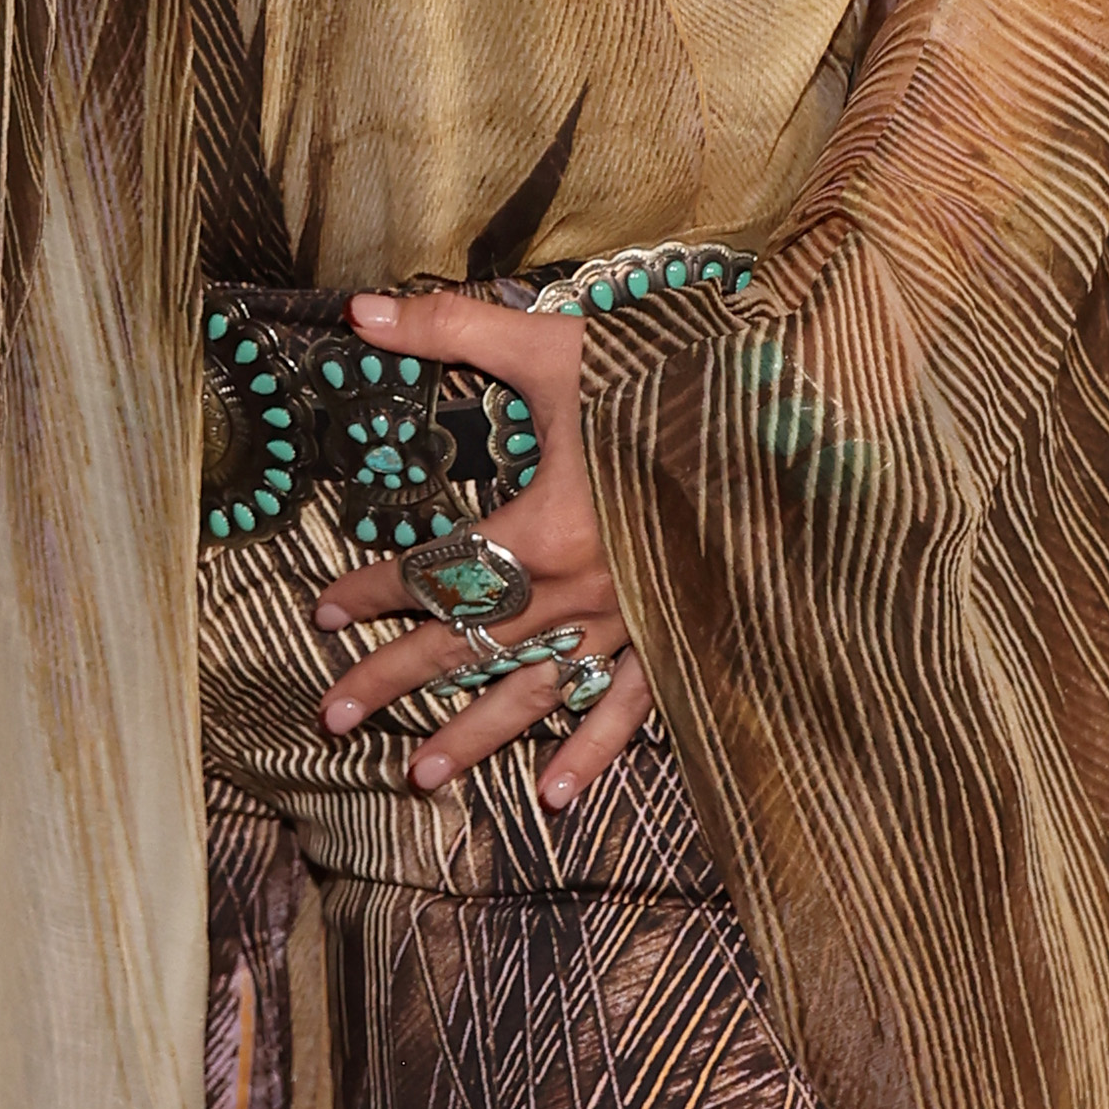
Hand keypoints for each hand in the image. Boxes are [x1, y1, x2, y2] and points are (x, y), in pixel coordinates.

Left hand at [307, 290, 654, 814]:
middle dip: (394, 680)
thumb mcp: (554, 347)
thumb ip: (453, 330)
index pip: (437, 570)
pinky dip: (592, 755)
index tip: (324, 609)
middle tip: (331, 715)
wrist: (784, 417)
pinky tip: (555, 798)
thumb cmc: (666, 378)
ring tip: (416, 777)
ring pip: (536, 694)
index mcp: (547, 530)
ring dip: (474, 738)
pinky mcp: (677, 639)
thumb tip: (360, 310)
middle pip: (468, 646)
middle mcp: (584, 594)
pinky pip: (629, 711)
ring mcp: (632, 626)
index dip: (373, 589)